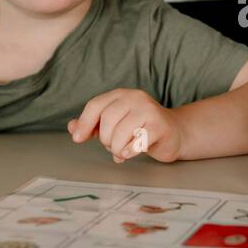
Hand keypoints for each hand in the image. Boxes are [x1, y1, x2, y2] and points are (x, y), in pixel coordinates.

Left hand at [68, 89, 185, 162]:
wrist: (175, 133)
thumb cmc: (141, 128)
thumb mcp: (115, 123)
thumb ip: (94, 125)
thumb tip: (72, 128)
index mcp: (121, 95)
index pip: (95, 105)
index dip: (84, 123)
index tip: (78, 138)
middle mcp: (136, 98)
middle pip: (107, 120)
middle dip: (106, 139)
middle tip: (113, 146)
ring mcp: (150, 111)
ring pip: (120, 133)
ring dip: (118, 149)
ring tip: (123, 150)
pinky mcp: (160, 127)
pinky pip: (137, 143)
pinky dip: (130, 152)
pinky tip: (132, 152)